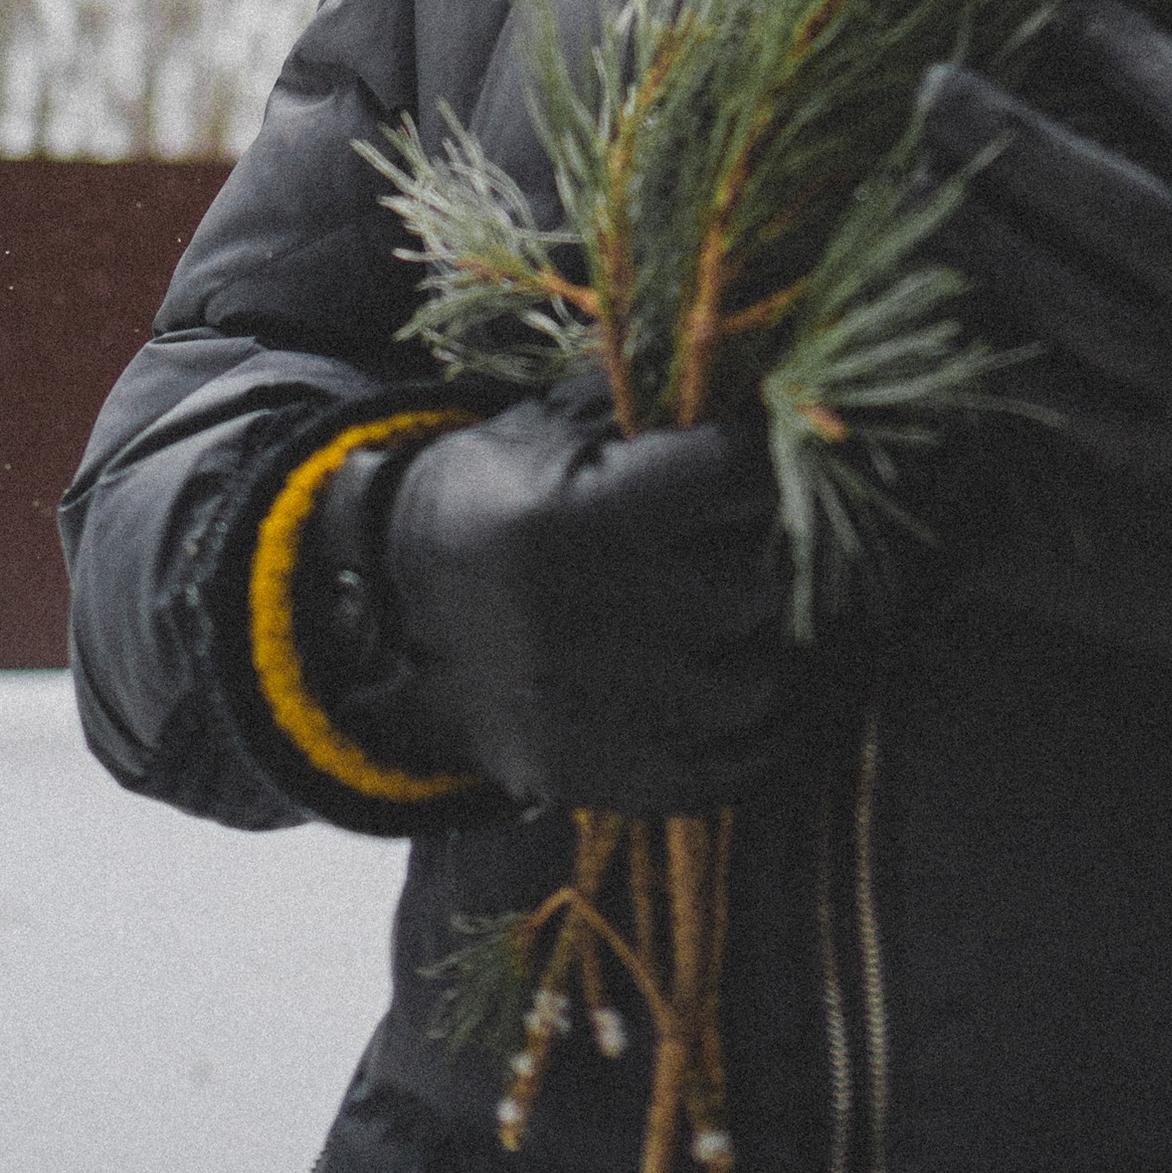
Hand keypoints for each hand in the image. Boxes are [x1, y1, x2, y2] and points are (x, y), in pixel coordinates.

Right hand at [381, 372, 814, 812]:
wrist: (394, 617)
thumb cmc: (494, 500)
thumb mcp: (550, 431)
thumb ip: (651, 415)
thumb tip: (771, 394)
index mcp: (581, 516)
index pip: (734, 479)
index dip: (767, 464)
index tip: (777, 460)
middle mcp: (594, 619)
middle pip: (758, 588)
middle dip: (772, 561)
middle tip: (772, 543)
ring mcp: (600, 712)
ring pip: (757, 683)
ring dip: (770, 646)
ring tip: (762, 616)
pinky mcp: (603, 778)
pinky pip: (730, 771)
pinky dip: (764, 734)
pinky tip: (773, 694)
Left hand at [921, 0, 1171, 572]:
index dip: (1126, 55)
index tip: (1062, 10)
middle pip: (1103, 204)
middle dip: (1007, 141)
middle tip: (932, 90)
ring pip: (1073, 306)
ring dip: (987, 243)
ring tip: (914, 190)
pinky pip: (1086, 420)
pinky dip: (1017, 375)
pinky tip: (956, 326)